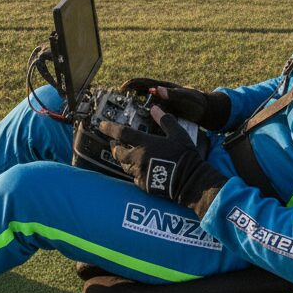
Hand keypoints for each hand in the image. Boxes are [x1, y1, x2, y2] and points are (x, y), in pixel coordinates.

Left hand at [101, 106, 227, 216]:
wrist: (190, 180)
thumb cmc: (185, 155)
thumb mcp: (178, 133)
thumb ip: (165, 120)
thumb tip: (155, 108)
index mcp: (146, 143)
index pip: (122, 133)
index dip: (109, 128)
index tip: (101, 125)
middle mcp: (139, 158)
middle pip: (118, 152)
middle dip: (115, 147)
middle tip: (115, 143)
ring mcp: (140, 172)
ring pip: (124, 165)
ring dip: (124, 159)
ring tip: (126, 155)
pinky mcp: (143, 184)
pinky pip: (134, 177)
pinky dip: (134, 172)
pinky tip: (139, 169)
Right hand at [120, 78, 231, 131]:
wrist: (207, 112)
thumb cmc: (197, 102)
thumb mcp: (187, 97)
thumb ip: (173, 94)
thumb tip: (158, 89)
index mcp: (163, 88)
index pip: (143, 83)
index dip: (131, 84)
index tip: (120, 89)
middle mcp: (159, 96)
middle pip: (139, 95)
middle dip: (126, 99)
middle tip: (114, 106)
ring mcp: (160, 106)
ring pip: (142, 106)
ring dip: (132, 111)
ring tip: (120, 119)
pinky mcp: (163, 115)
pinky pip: (148, 116)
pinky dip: (141, 120)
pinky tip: (136, 130)